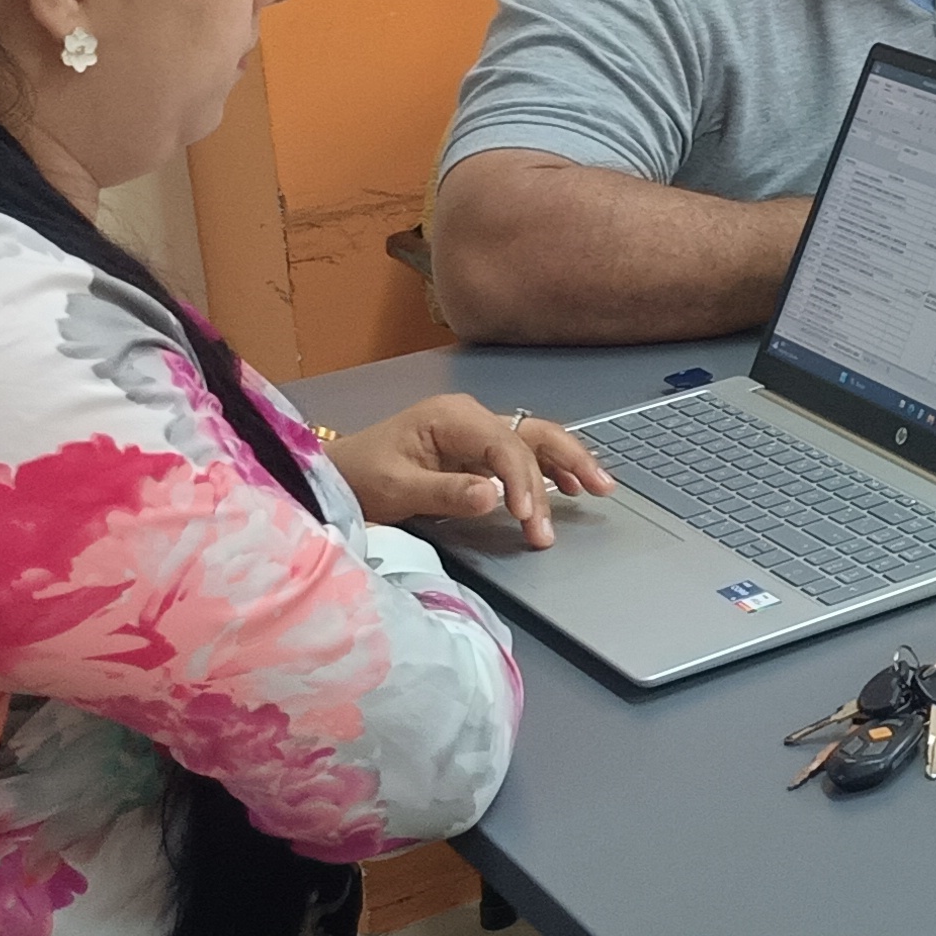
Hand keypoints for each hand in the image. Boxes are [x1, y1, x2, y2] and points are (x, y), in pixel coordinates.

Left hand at [326, 393, 612, 548]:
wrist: (335, 476)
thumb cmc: (359, 478)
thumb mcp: (395, 488)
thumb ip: (446, 492)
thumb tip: (494, 497)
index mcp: (452, 417)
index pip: (505, 446)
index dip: (524, 481)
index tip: (529, 518)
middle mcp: (471, 417)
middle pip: (532, 434)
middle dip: (567, 464)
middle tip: (598, 493)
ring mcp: (475, 432)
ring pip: (534, 441)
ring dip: (568, 463)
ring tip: (600, 488)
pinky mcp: (474, 451)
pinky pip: (521, 455)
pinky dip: (549, 469)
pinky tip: (569, 486)